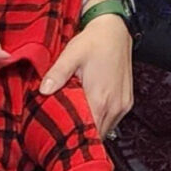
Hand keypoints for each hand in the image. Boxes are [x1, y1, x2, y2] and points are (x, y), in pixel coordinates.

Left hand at [41, 12, 133, 133]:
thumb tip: (43, 90)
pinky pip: (113, 121)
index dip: (73, 138)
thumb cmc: (94, 41)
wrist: (116, 29)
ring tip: (74, 124)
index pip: (87, 132)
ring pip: (105, 129)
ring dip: (92, 128)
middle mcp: (114, 105)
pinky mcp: (127, 102)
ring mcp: (123, 105)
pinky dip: (101, 121)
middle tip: (63, 134)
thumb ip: (57, 73)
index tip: (60, 140)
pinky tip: (89, 113)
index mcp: (100, 97)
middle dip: (80, 135)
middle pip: (96, 134)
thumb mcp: (71, 54)